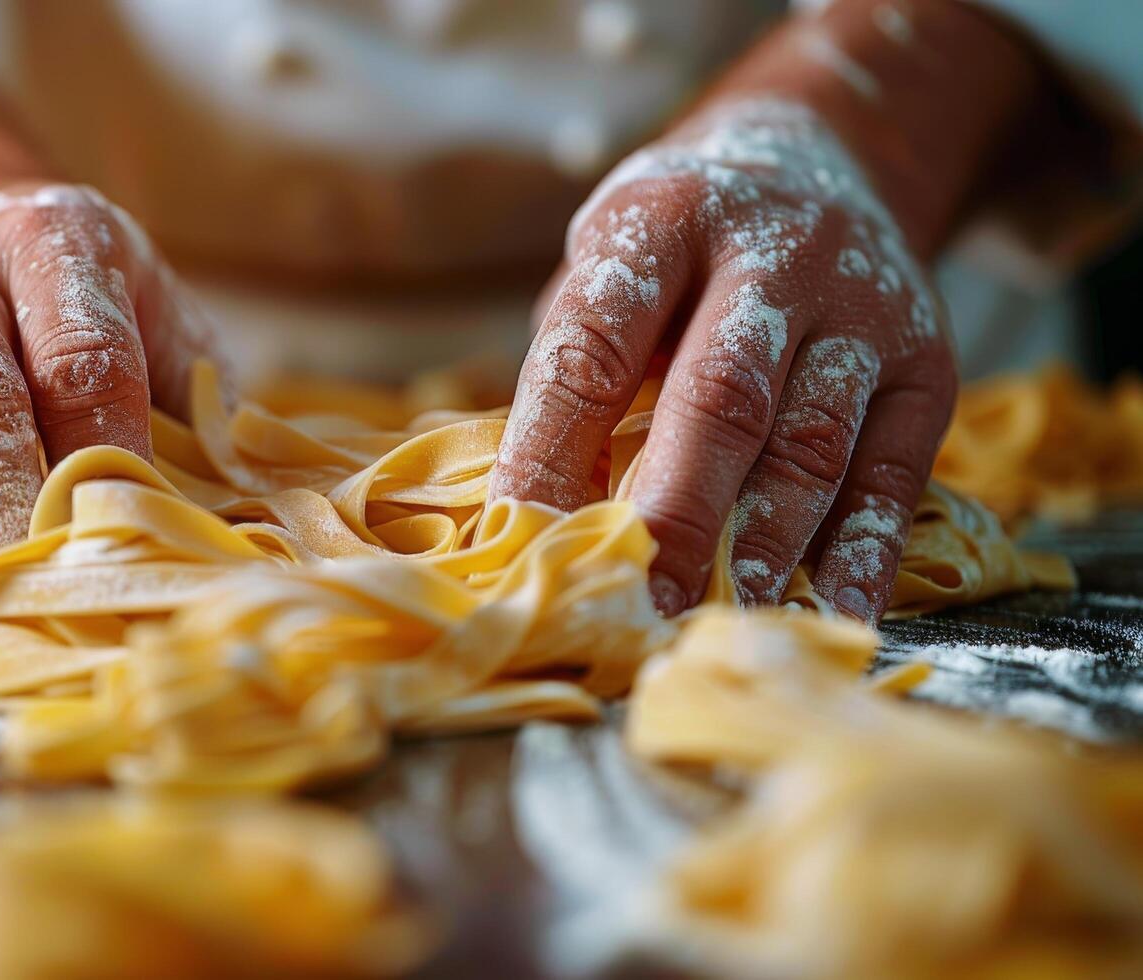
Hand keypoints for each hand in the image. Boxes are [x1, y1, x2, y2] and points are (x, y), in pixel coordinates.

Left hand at [491, 98, 954, 621]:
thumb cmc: (676, 247)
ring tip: (715, 617)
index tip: (521, 533)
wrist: (820, 159)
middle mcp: (775, 253)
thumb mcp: (608, 261)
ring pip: (812, 442)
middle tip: (636, 599)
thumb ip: (575, 366)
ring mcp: (863, 310)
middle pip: (720, 396)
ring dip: (763, 546)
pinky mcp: (927, 365)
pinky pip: (895, 471)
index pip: (596, 341)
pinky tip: (828, 610)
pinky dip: (863, 552)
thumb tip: (531, 509)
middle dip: (675, 511)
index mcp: (664, 218)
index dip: (553, 444)